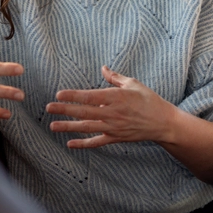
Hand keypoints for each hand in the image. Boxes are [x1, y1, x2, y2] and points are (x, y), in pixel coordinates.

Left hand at [46, 66, 178, 147]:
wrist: (163, 123)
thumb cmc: (149, 100)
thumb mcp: (134, 84)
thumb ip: (115, 78)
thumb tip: (103, 68)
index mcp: (116, 97)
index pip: (90, 97)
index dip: (73, 96)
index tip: (59, 94)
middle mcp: (113, 113)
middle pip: (84, 112)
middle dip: (65, 110)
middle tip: (49, 108)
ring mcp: (113, 127)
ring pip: (87, 127)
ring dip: (68, 127)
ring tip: (53, 126)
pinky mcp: (116, 138)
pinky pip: (97, 142)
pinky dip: (83, 144)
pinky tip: (70, 144)